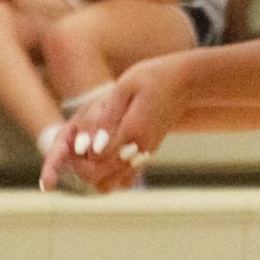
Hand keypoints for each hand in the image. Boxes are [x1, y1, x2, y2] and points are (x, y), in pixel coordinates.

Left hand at [40, 58, 187, 192]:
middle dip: (81, 167)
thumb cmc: (152, 77)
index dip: (79, 153)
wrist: (184, 82)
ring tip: (87, 150)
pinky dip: (108, 174)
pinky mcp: (147, 154)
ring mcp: (145, 154)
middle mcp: (140, 148)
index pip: (95, 159)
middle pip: (100, 176)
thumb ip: (107, 117)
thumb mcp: (125, 87)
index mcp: (132, 131)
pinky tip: (102, 154)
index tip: (75, 139)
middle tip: (75, 147)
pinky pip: (124, 177)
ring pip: (112, 182)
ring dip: (93, 173)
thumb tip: (91, 146)